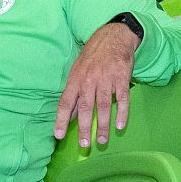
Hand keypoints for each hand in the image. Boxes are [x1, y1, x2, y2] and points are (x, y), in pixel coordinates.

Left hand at [54, 22, 139, 146]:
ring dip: (103, 125)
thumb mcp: (78, 71)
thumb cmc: (93, 57)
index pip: (65, 102)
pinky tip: (120, 126)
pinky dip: (122, 113)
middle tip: (84, 145)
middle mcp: (89, 80)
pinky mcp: (122, 78)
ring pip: (103, 105)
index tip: (58, 135)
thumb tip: (70, 116)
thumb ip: (74, 93)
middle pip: (85, 107)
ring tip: (102, 141)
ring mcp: (106, 79)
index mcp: (75, 79)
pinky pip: (122, 98)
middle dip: (84, 128)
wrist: (113, 37)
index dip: (61, 119)